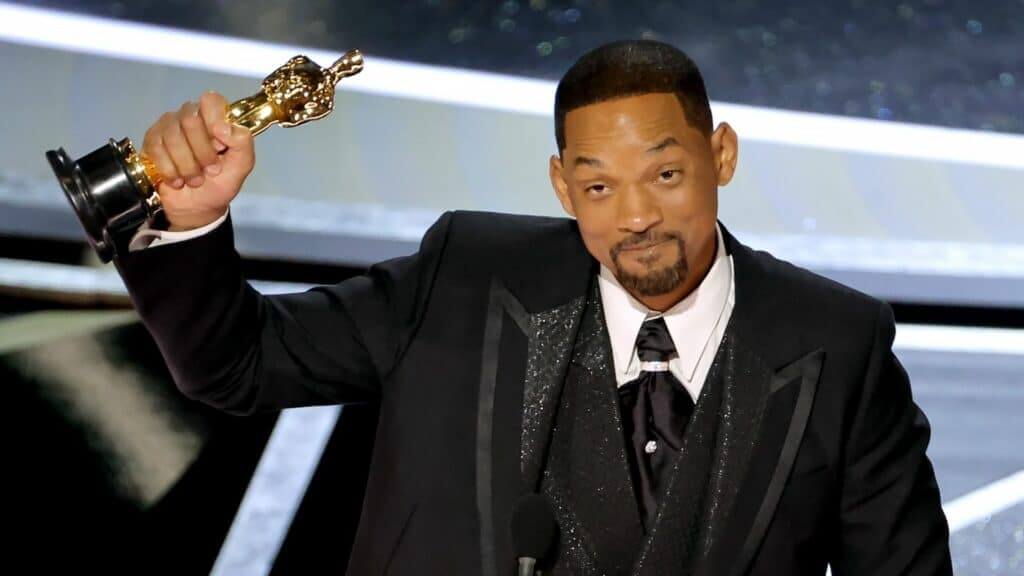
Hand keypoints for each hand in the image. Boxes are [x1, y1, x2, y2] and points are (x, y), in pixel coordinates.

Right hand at [141, 91, 254, 229]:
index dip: (215, 121)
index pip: (211, 100)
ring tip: (195, 179)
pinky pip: (157, 149)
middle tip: (210, 170)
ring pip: (173, 136)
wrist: (196, 207)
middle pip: (191, 119)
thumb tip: (224, 128)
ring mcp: (168, 126)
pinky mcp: (151, 140)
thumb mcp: (241, 166)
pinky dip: (170, 170)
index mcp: (215, 117)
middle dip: (203, 152)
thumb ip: (243, 142)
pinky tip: (177, 179)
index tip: (220, 145)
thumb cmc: (219, 183)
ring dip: (187, 166)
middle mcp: (190, 115)